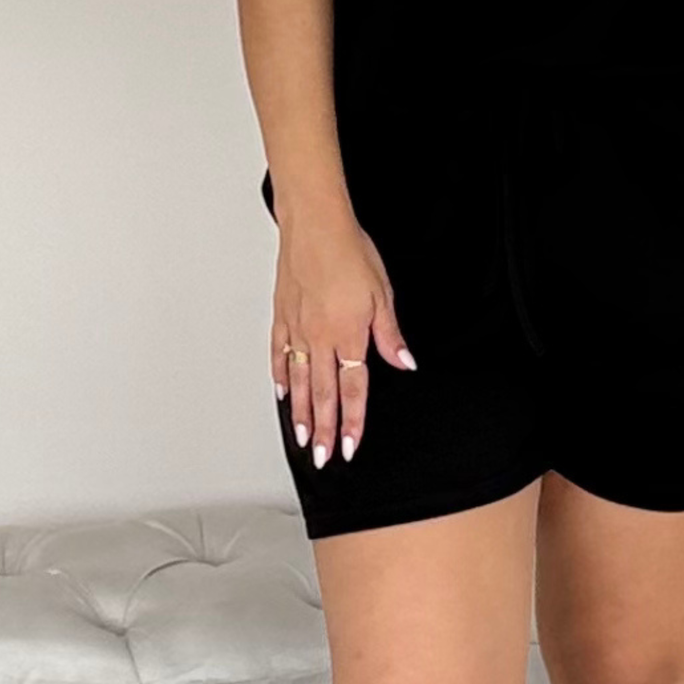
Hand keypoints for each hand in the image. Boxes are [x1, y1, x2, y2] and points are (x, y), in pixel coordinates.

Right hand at [271, 211, 416, 468]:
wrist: (315, 225)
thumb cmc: (350, 252)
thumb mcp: (383, 294)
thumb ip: (390, 335)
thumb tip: (404, 362)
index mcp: (348, 335)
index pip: (353, 390)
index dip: (352, 422)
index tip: (350, 446)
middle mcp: (320, 338)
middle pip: (323, 395)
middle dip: (325, 431)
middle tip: (323, 458)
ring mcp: (297, 330)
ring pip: (299, 382)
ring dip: (302, 414)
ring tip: (303, 439)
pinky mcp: (282, 317)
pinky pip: (280, 356)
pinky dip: (281, 378)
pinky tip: (283, 395)